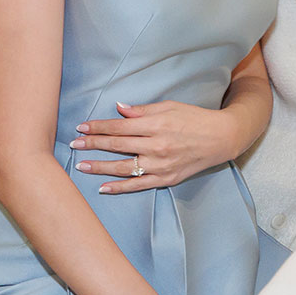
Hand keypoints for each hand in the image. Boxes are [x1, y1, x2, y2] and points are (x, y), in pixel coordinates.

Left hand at [70, 101, 236, 191]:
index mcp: (157, 124)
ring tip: (81, 165)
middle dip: (93, 144)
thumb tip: (119, 109)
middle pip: (118, 145)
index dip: (99, 126)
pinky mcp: (167, 178)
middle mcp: (157, 145)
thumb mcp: (170, 106)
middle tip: (74, 143)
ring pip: (124, 167)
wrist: (221, 138)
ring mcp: (161, 164)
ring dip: (100, 166)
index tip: (82, 126)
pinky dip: (120, 187)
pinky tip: (103, 187)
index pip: (120, 126)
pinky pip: (139, 185)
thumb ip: (143, 110)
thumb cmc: (195, 118)